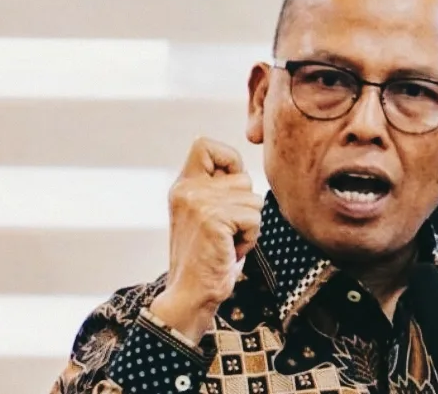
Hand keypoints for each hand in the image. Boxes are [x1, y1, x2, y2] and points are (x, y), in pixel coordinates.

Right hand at [149, 137, 263, 342]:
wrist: (190, 294)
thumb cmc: (207, 257)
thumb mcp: (205, 214)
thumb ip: (217, 189)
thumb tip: (242, 170)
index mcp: (183, 185)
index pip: (205, 144)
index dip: (228, 158)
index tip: (231, 184)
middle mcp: (187, 189)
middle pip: (244, 178)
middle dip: (246, 207)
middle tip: (226, 231)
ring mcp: (199, 202)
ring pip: (254, 200)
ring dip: (249, 226)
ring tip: (226, 243)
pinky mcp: (213, 218)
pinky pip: (254, 218)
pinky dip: (250, 239)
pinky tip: (230, 251)